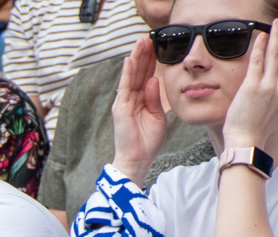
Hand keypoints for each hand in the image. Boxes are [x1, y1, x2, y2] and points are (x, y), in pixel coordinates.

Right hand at [109, 37, 167, 185]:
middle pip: (138, 72)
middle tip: (148, 36)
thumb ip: (155, 98)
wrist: (138, 159)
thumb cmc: (148, 142)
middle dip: (143, 54)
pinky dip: (127, 73)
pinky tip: (130, 60)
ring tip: (140, 41)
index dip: (151, 61)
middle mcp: (131, 99)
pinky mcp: (120, 108)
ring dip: (136, 58)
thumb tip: (154, 80)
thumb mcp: (158, 116)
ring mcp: (124, 103)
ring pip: (131, 75)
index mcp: (141, 101)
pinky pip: (124, 87)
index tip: (156, 45)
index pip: (146, 76)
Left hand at [222, 19, 277, 155]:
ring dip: (276, 36)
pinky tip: (261, 36)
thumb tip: (276, 95)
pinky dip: (260, 47)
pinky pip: (258, 61)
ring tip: (277, 24)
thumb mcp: (275, 114)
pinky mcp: (253, 87)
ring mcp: (268, 86)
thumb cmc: (256, 132)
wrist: (247, 142)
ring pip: (275, 55)